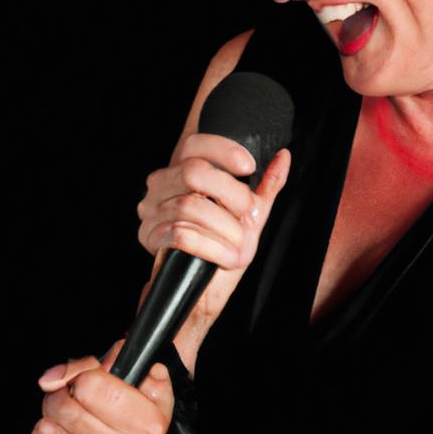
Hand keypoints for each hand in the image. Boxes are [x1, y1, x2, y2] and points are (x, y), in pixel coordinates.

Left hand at [24, 343, 173, 433]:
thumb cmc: (134, 411)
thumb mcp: (130, 377)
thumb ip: (91, 365)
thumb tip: (51, 380)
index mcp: (151, 424)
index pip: (90, 385)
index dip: (82, 376)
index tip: (86, 382)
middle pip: (64, 409)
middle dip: (60, 397)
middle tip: (69, 400)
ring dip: (47, 423)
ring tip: (64, 425)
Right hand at [137, 133, 290, 266]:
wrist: (204, 289)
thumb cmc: (226, 248)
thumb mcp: (252, 214)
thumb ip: (266, 185)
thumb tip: (283, 157)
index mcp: (183, 171)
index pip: (195, 144)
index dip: (223, 151)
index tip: (250, 166)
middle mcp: (162, 185)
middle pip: (192, 172)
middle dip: (230, 192)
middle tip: (249, 214)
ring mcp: (152, 209)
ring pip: (189, 205)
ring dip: (224, 226)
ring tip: (240, 242)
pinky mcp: (149, 236)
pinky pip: (180, 234)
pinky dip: (211, 247)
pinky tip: (225, 257)